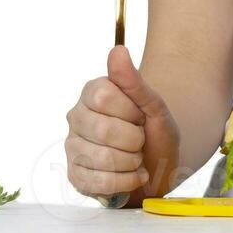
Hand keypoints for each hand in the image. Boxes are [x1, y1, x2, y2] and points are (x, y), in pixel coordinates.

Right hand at [65, 45, 179, 205]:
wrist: (160, 166)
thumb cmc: (155, 132)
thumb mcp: (154, 105)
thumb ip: (133, 81)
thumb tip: (117, 50)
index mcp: (92, 92)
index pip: (104, 96)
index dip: (131, 110)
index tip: (140, 115)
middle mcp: (76, 117)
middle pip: (103, 129)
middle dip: (134, 139)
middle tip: (140, 139)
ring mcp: (72, 147)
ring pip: (102, 158)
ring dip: (132, 161)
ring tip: (136, 157)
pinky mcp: (75, 176)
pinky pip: (99, 183)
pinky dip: (126, 181)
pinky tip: (134, 175)